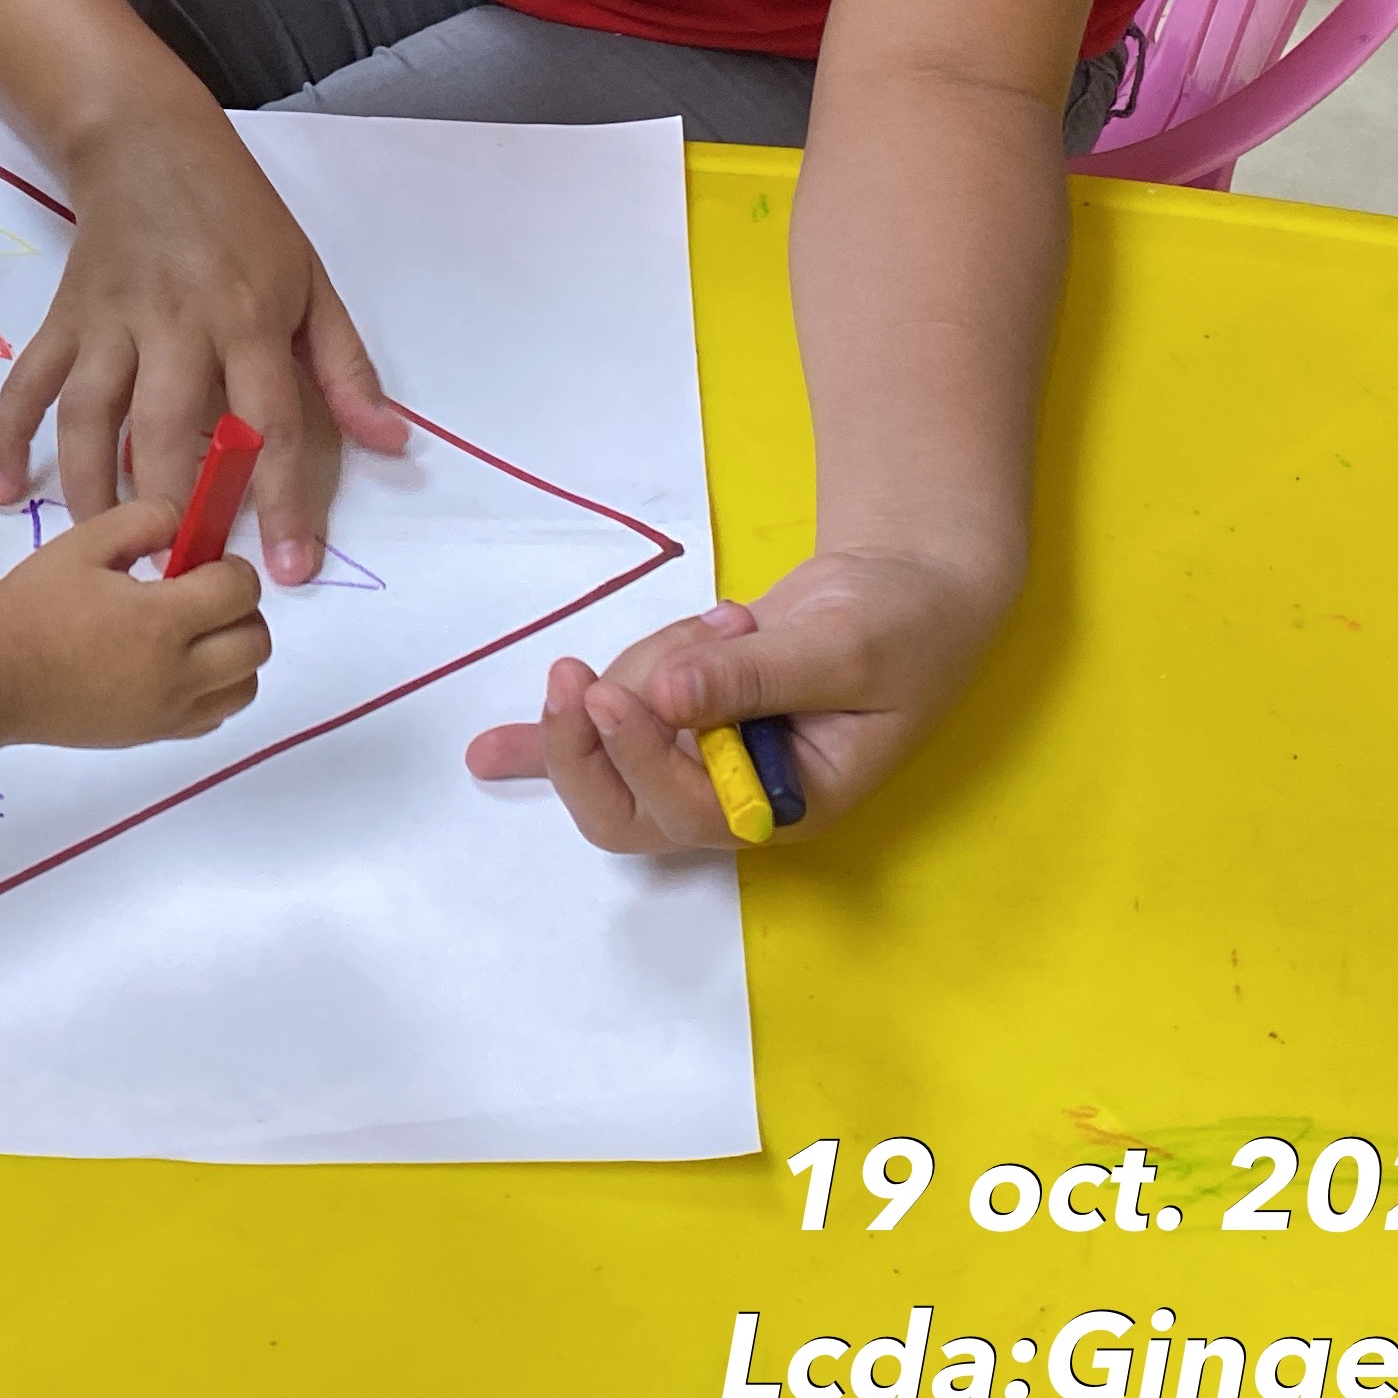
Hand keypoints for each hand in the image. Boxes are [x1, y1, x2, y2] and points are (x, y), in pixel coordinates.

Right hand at [0, 105, 406, 585]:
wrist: (147, 140)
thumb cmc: (241, 218)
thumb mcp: (312, 282)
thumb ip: (346, 369)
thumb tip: (393, 443)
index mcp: (250, 317)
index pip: (270, 423)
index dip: (282, 501)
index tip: (290, 570)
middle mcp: (177, 322)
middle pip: (173, 431)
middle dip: (177, 511)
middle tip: (183, 583)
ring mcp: (111, 321)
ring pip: (94, 418)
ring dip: (94, 493)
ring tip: (108, 558)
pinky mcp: (63, 319)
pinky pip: (29, 385)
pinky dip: (9, 438)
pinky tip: (5, 494)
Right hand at [0, 494, 272, 749]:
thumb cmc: (32, 605)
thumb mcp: (85, 542)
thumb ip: (147, 519)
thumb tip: (190, 525)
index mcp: (159, 620)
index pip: (240, 589)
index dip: (229, 567)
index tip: (198, 562)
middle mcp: (175, 674)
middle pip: (255, 643)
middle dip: (239, 610)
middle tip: (200, 595)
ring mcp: (168, 712)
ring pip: (245, 686)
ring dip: (234, 654)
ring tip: (192, 633)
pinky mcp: (155, 735)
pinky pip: (215, 715)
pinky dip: (213, 689)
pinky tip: (176, 666)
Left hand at [461, 547, 1016, 853]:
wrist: (907, 585)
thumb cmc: (903, 627)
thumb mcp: (843, 648)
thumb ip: (754, 678)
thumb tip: (666, 695)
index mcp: (789, 806)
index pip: (692, 811)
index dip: (642, 758)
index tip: (608, 694)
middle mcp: (734, 796)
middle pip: (626, 811)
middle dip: (586, 749)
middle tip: (574, 680)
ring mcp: (699, 755)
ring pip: (619, 731)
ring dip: (650, 662)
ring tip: (738, 619)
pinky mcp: (676, 713)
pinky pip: (605, 729)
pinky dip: (549, 736)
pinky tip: (489, 756)